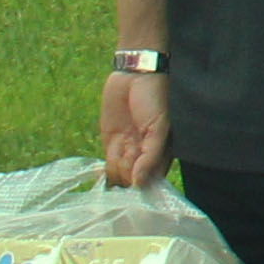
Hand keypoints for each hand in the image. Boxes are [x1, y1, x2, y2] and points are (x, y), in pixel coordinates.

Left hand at [97, 66, 168, 186]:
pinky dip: (103, 173)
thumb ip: (150, 158)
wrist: (136, 74)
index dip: (143, 187)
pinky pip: (108, 164)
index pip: (152, 181)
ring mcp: (127, 150)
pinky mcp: (111, 143)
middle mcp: (145, 156)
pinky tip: (100, 179)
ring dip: (114, 175)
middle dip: (127, 178)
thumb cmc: (157, 99)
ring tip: (116, 164)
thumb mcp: (159, 128)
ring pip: (119, 175)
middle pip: (134, 180)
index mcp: (162, 154)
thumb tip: (140, 184)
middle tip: (126, 166)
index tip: (135, 190)